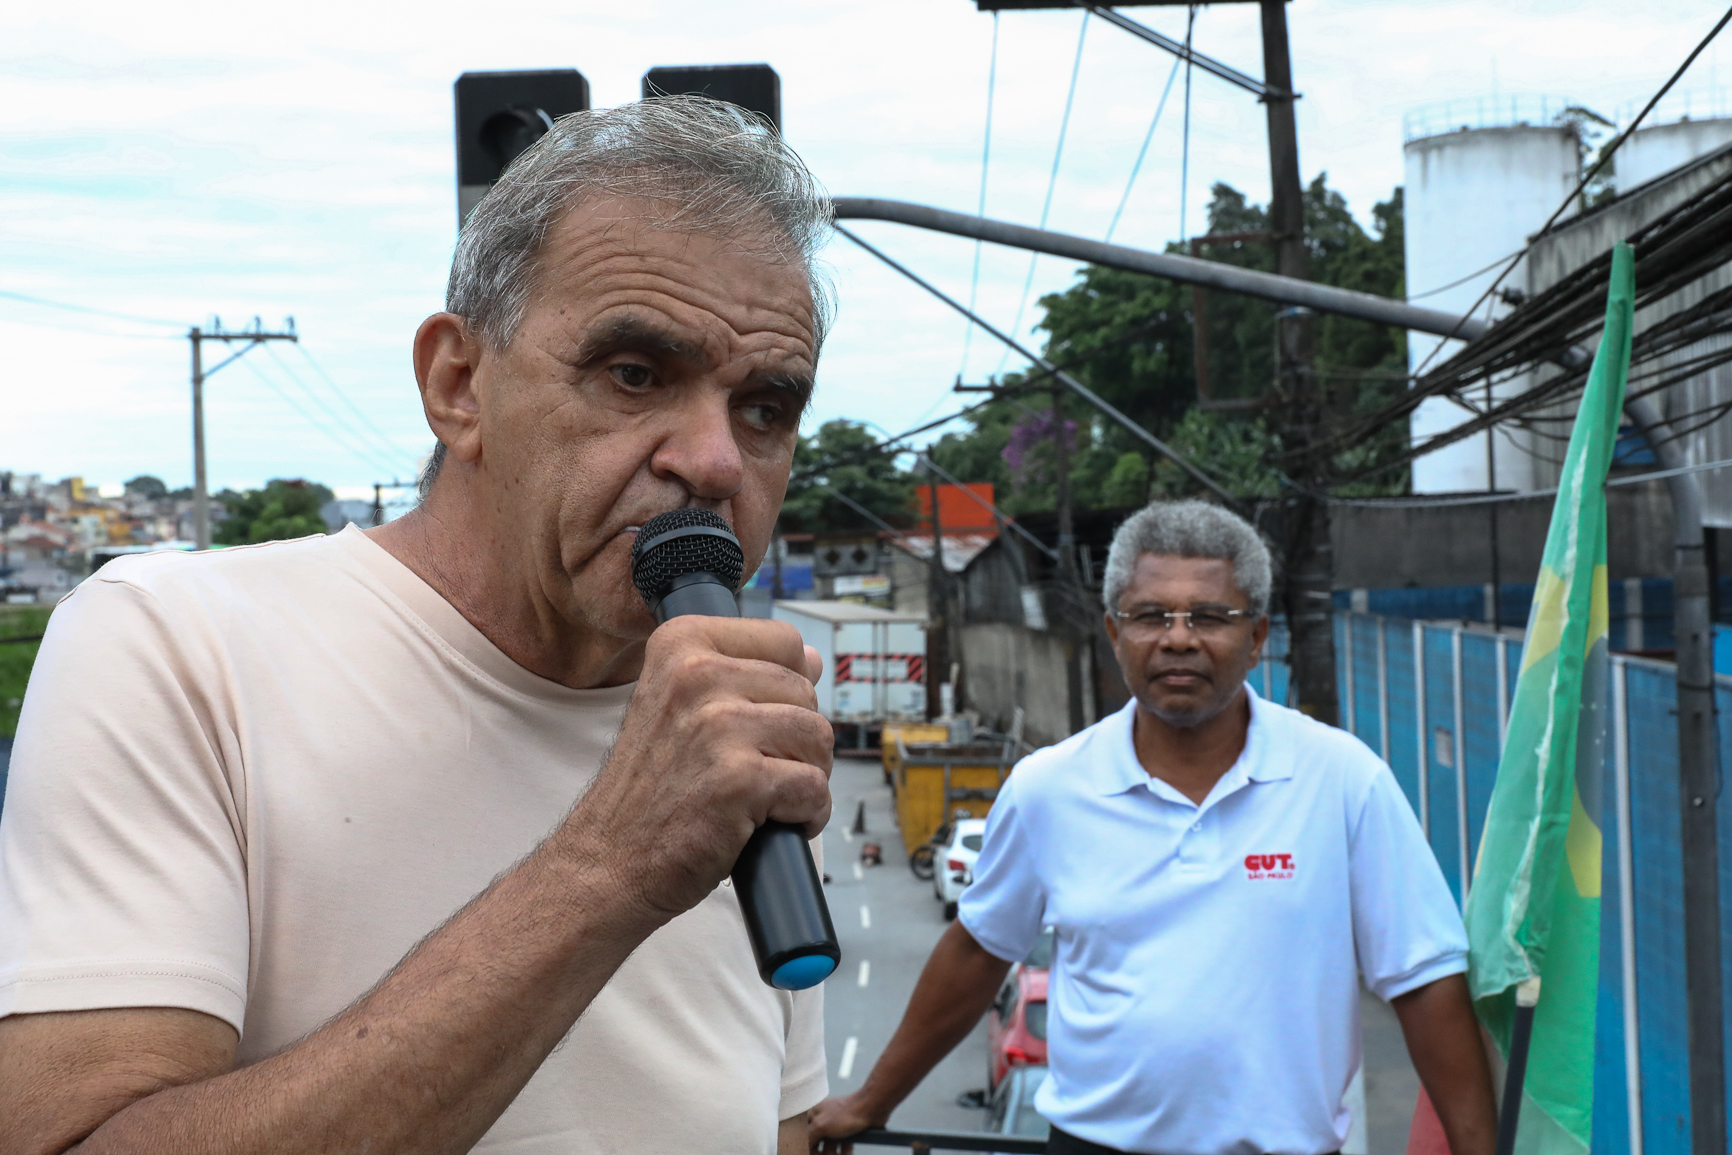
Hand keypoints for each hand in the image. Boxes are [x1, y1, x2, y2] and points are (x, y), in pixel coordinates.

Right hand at [559, 615, 832, 924]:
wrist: (609, 861)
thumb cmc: (651, 791)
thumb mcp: (680, 707)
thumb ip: (745, 676)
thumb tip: (815, 659)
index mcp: (681, 642)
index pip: (785, 641)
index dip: (787, 688)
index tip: (755, 723)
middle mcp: (697, 673)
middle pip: (807, 693)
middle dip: (797, 739)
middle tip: (754, 772)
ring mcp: (718, 725)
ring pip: (818, 737)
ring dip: (805, 776)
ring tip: (762, 797)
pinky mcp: (740, 779)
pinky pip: (815, 788)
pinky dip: (806, 815)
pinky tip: (767, 825)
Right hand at [807, 1091, 887, 1153]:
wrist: (872, 1108)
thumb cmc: (846, 1113)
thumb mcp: (821, 1125)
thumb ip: (808, 1137)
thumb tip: (801, 1148)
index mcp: (812, 1114)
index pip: (801, 1133)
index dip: (804, 1145)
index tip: (806, 1151)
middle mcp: (822, 1119)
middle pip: (815, 1142)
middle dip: (819, 1152)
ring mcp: (834, 1126)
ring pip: (828, 1146)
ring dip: (831, 1154)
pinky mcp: (846, 1132)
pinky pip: (841, 1146)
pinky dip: (843, 1152)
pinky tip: (845, 1154)